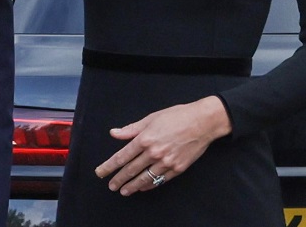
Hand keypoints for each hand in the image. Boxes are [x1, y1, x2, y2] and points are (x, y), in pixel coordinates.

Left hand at [94, 96, 230, 195]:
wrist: (205, 121)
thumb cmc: (180, 116)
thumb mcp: (153, 117)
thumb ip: (132, 128)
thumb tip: (114, 133)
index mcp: (145, 138)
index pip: (121, 157)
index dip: (108, 166)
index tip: (100, 173)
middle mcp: (154, 152)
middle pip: (130, 170)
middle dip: (118, 179)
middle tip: (111, 186)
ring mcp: (166, 162)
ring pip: (143, 178)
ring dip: (132, 186)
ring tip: (124, 191)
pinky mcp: (177, 168)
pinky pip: (159, 180)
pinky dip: (149, 185)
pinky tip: (143, 187)